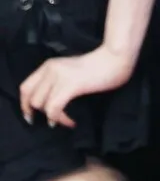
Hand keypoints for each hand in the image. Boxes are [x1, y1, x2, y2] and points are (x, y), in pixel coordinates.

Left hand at [19, 44, 133, 128]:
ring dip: (52, 118)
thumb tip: (46, 102)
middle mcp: (51, 69)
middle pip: (32, 99)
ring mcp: (60, 76)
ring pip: (42, 105)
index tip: (31, 116)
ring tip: (65, 120)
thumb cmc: (96, 66)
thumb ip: (56, 80)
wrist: (114, 58)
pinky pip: (54, 109)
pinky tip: (71, 121)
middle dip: (40, 113)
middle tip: (52, 121)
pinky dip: (61, 119)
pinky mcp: (70, 84)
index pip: (25, 87)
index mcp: (49, 65)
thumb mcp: (69, 70)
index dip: (24, 105)